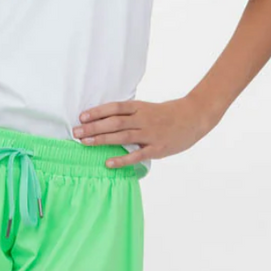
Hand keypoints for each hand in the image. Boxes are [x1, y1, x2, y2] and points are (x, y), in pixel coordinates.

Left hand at [72, 96, 213, 168]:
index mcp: (140, 107)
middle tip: (76, 131)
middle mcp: (143, 119)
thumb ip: (130, 114)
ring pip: (122, 136)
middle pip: (114, 122)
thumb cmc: (168, 113)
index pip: (115, 107)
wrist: (195, 117)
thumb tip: (106, 119)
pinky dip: (122, 160)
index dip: (98, 111)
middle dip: (93, 127)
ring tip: (85, 142)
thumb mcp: (148, 108)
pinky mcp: (157, 148)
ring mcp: (150, 134)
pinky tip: (108, 163)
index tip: (82, 116)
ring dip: (101, 140)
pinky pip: (137, 155)